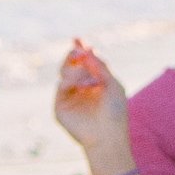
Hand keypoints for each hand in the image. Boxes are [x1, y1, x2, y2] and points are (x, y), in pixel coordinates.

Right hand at [53, 37, 134, 174]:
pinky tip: (80, 83)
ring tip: (84, 71)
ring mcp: (69, 97)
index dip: (80, 50)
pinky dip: (69, 80)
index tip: (77, 39)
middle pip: (71, 64)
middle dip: (73, 55)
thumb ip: (100, 66)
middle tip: (78, 50)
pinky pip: (60, 86)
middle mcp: (81, 88)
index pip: (84, 63)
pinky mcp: (60, 106)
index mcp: (95, 83)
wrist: (106, 135)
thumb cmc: (115, 111)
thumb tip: (89, 49)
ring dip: (73, 67)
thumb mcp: (113, 84)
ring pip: (64, 72)